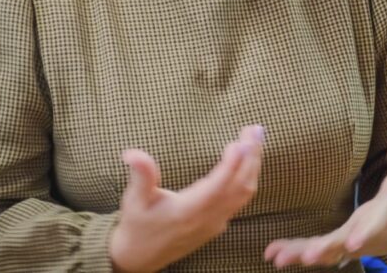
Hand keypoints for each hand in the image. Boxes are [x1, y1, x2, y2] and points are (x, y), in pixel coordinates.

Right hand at [109, 125, 263, 272]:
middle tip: (254, 129)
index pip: (218, 187)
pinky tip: (249, 160)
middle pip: (239, 186)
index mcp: (188, 211)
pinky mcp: (218, 223)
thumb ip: (140, 176)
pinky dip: (249, 176)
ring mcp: (216, 222)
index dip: (232, 165)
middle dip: (250, 157)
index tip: (241, 142)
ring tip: (255, 138)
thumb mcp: (134, 201)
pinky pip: (242, 199)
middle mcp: (207, 218)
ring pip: (245, 193)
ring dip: (253, 165)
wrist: (140, 257)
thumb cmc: (137, 225)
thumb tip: (132, 154)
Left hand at [263, 122, 386, 267]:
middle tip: (308, 256)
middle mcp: (366, 236)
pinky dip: (296, 253)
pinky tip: (272, 255)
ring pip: (326, 252)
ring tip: (278, 259)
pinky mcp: (339, 246)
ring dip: (302, 254)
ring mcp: (351, 244)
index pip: (374, 226)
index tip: (352, 245)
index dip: (364, 234)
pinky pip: (317, 251)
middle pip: (343, 245)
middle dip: (325, 250)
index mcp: (384, 217)